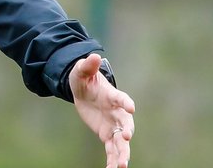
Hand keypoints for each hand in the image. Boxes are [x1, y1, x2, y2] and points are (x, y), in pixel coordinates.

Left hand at [69, 53, 135, 167]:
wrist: (84, 91)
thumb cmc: (84, 79)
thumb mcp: (81, 71)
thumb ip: (87, 66)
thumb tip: (93, 56)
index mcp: (113, 96)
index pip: (122, 98)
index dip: (126, 102)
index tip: (130, 107)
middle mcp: (118, 113)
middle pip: (126, 123)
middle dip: (127, 131)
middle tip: (126, 139)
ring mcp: (114, 125)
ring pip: (121, 142)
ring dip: (122, 153)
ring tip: (121, 165)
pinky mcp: (107, 135)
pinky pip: (112, 150)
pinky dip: (113, 160)